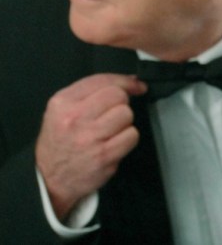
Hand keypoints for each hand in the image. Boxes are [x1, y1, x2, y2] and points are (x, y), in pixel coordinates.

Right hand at [35, 74, 146, 220]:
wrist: (49, 178)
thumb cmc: (60, 141)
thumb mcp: (62, 110)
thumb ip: (92, 92)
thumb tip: (131, 81)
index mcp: (63, 102)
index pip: (102, 80)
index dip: (125, 81)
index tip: (136, 85)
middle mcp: (75, 117)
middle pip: (118, 96)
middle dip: (121, 104)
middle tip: (111, 116)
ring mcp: (90, 137)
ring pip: (127, 115)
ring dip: (124, 123)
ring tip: (109, 132)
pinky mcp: (104, 155)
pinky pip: (132, 136)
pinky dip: (127, 140)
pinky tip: (114, 144)